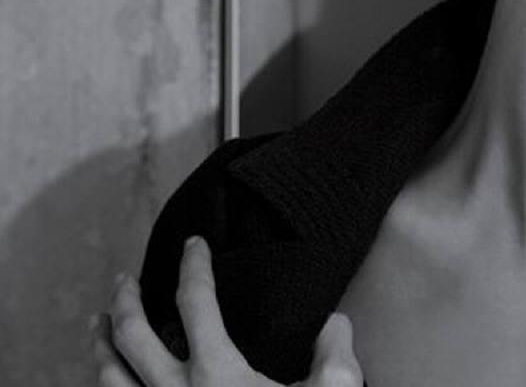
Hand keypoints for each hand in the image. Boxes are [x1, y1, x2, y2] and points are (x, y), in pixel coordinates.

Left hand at [93, 236, 362, 386]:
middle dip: (125, 301)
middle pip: (131, 334)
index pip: (195, 301)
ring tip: (97, 328)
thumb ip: (335, 355)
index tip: (194, 244)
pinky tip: (113, 384)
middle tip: (125, 281)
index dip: (194, 266)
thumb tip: (336, 323)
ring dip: (100, 347)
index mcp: (215, 373)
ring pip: (109, 378)